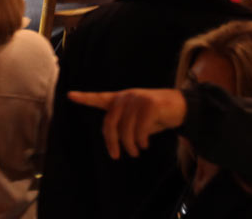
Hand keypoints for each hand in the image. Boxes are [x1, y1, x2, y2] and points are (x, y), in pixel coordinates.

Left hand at [68, 89, 186, 158]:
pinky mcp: (150, 105)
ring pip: (125, 130)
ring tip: (135, 151)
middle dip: (111, 142)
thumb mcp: (137, 120)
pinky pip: (139, 130)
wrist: (181, 107)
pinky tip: (145, 144)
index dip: (85, 98)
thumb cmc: (156, 115)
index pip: (100, 98)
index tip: (70, 95)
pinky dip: (141, 141)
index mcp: (120, 99)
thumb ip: (124, 125)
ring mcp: (138, 99)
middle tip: (115, 156)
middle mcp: (126, 96)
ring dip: (129, 145)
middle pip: (109, 123)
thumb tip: (115, 141)